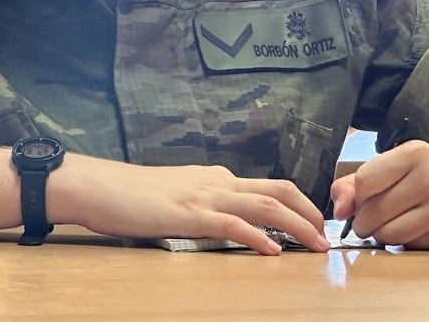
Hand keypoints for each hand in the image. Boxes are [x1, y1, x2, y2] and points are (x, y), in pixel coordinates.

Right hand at [55, 156, 330, 255]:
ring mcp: (206, 196)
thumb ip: (205, 203)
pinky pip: (233, 224)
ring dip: (297, 225)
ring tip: (316, 244)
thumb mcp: (180, 194)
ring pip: (265, 205)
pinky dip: (258, 236)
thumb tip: (228, 220)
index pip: (270, 186)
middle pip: (279, 190)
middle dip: (310, 212)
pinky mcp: (190, 214)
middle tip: (328, 235)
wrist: (100, 187)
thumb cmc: (134, 195)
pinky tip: (273, 251)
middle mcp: (219, 181)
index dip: (300, 204)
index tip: (317, 223)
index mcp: (218, 177)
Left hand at [329, 140, 428, 248]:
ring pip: (390, 235)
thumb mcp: (393, 167)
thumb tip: (338, 210)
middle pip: (374, 211)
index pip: (365, 181)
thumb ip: (355, 184)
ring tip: (391, 225)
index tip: (362, 200)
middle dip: (364, 221)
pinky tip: (415, 229)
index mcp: (415, 153)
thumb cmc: (425, 177)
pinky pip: (411, 247)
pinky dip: (405, 243)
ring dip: (382, 236)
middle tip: (371, 219)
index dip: (356, 197)